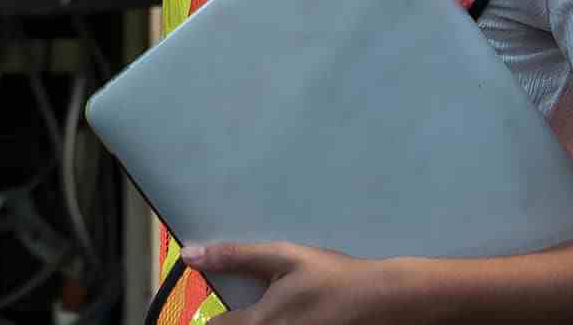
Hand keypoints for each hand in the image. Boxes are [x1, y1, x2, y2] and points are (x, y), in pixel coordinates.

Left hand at [189, 241, 409, 323]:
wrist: (382, 299)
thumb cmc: (331, 276)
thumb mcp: (282, 257)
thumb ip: (235, 257)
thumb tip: (190, 256)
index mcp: (261, 323)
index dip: (215, 317)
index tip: (223, 308)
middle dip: (238, 321)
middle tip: (256, 307)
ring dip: (259, 323)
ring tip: (276, 310)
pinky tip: (297, 315)